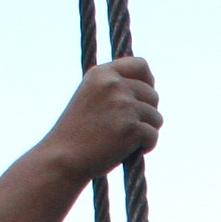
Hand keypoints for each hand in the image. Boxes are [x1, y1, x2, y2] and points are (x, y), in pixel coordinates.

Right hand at [42, 55, 159, 180]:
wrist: (63, 156)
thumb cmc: (78, 131)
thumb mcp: (92, 97)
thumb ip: (115, 88)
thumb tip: (149, 87)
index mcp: (102, 73)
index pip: (141, 65)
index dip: (148, 82)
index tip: (143, 98)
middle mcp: (114, 84)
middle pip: (153, 95)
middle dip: (146, 114)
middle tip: (127, 128)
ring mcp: (123, 105)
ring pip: (156, 117)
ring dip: (146, 131)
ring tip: (123, 140)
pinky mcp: (131, 127)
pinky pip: (153, 135)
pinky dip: (145, 146)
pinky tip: (126, 150)